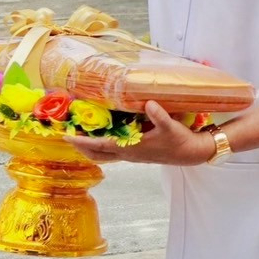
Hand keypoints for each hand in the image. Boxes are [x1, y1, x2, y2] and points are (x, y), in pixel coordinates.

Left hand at [67, 101, 214, 165]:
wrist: (191, 153)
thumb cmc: (180, 141)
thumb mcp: (171, 126)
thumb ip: (159, 115)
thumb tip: (149, 102)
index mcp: (131, 148)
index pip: (100, 146)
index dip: (82, 142)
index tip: (67, 137)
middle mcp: (128, 154)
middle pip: (97, 155)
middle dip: (81, 147)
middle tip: (67, 137)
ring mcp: (132, 155)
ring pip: (104, 156)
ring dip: (90, 149)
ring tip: (80, 138)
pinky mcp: (137, 153)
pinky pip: (112, 152)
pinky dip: (102, 147)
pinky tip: (103, 137)